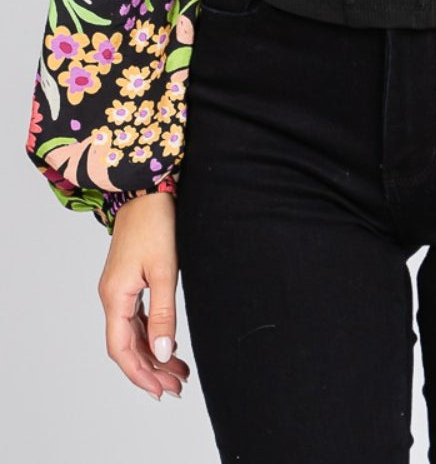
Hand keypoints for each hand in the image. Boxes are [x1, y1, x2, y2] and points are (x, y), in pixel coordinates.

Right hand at [97, 190, 189, 400]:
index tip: (160, 391)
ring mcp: (119, 288)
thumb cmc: (156, 224)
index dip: (140, 373)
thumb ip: (163, 313)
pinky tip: (167, 343)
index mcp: (115, 296)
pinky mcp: (129, 279)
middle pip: (127, 345)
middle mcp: (112, 296)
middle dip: (151, 369)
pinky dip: (151, 333)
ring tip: (178, 372)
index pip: (121, 349)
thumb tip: (162, 352)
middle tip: (176, 387)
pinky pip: (136, 317)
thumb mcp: (165, 271)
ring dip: (153, 353)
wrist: (148, 190)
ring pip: (133, 332)